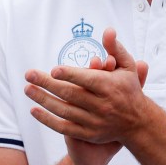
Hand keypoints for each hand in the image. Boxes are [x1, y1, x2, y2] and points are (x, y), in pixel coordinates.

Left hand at [25, 29, 148, 164]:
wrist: (138, 123)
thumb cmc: (129, 89)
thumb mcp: (128, 67)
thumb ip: (116, 49)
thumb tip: (108, 30)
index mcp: (110, 87)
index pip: (87, 80)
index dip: (70, 75)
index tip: (53, 70)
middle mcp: (102, 105)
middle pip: (71, 94)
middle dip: (47, 84)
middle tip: (29, 74)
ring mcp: (94, 122)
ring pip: (64, 111)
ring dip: (43, 100)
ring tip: (28, 89)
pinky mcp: (88, 134)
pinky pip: (64, 128)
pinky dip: (47, 120)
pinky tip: (34, 110)